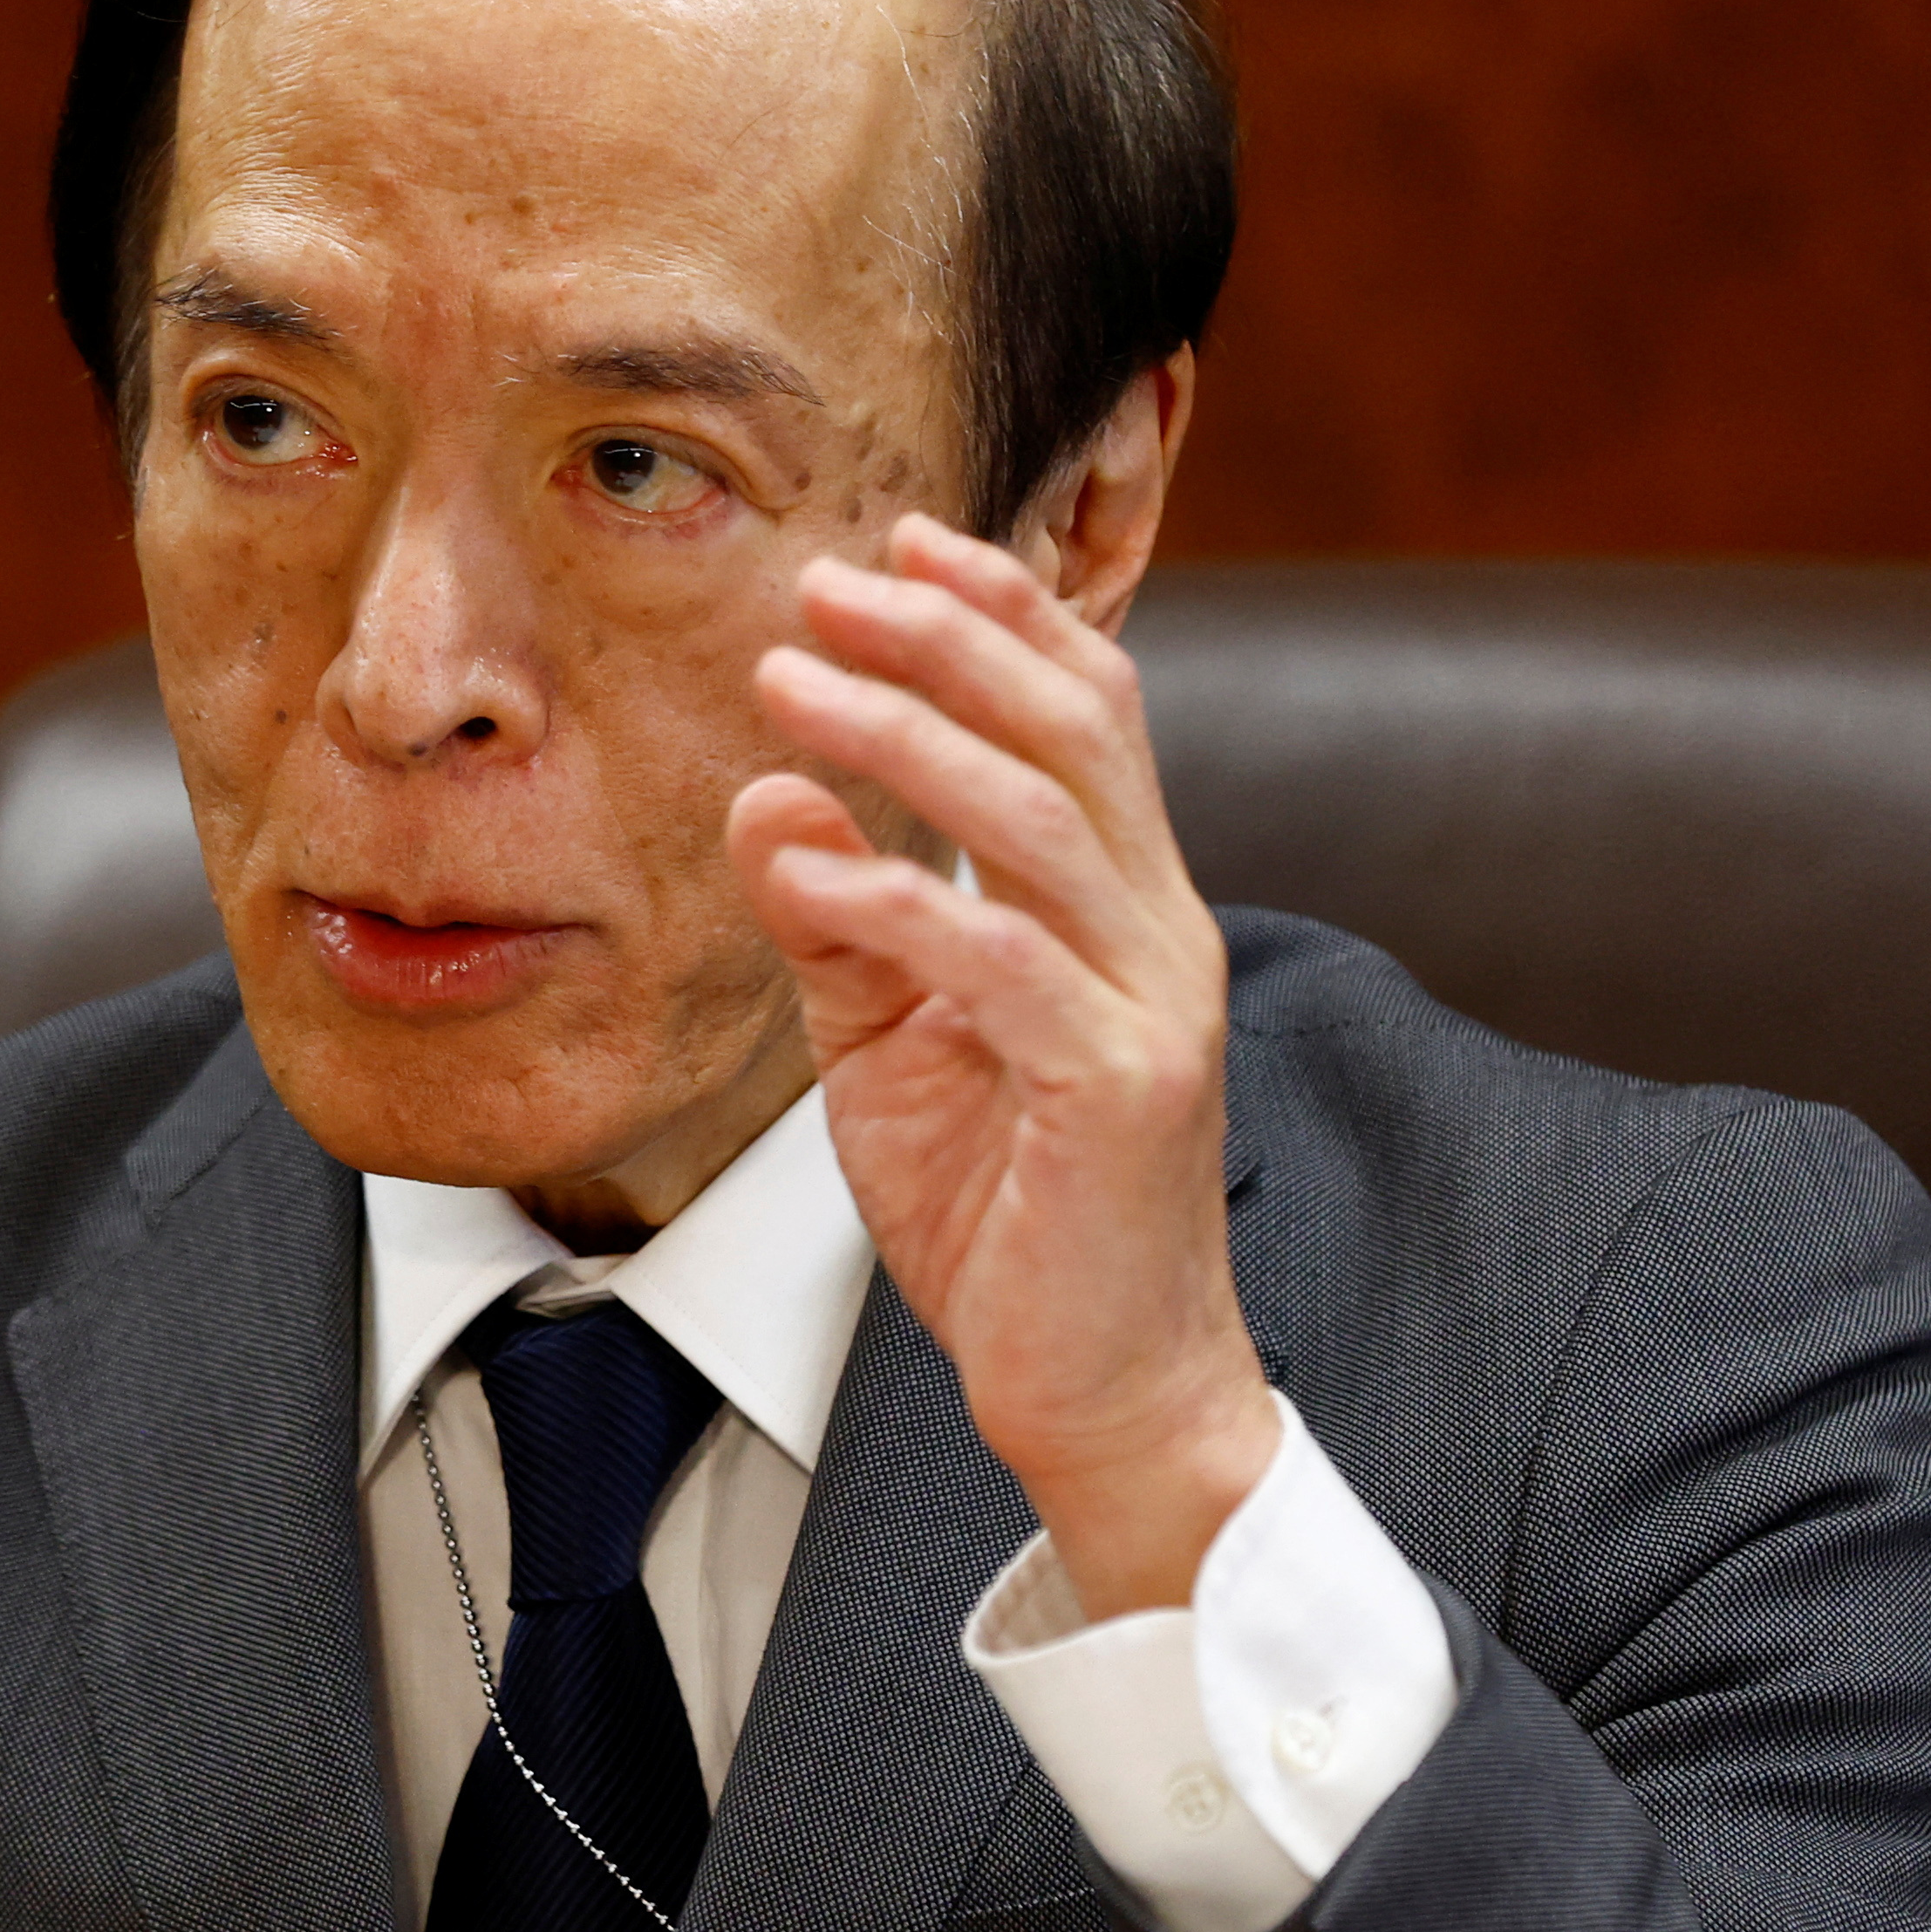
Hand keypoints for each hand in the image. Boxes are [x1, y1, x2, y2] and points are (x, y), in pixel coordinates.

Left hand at [728, 514, 1276, 1616]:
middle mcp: (1158, 932)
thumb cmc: (1010, 1220)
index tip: (898, 541)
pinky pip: (1000, 960)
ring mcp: (1151, 1005)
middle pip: (1073, 725)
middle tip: (822, 582)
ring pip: (1039, 815)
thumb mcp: (893, 1048)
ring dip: (904, 729)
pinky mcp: (1120, 1088)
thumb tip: (772, 798)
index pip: (1088, 710)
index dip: (1001, 612)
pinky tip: (806, 868)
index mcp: (1122, 907)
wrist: (1100, 1390)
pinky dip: (895, 897)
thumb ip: (841, 925)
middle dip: (944, 635)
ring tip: (790, 679)